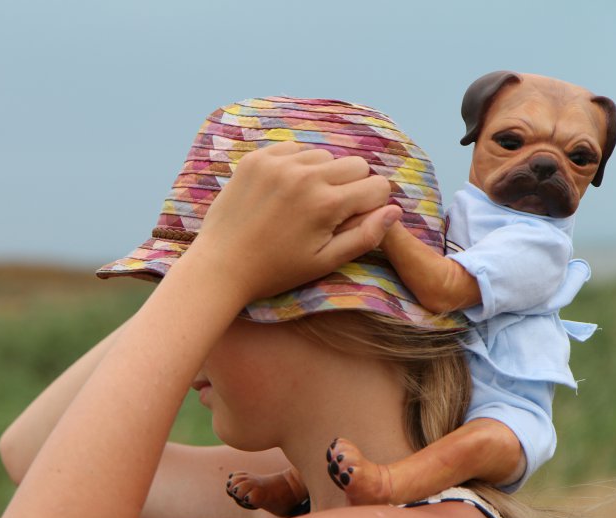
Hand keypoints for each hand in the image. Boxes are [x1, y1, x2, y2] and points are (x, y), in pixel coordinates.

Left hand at [189, 142, 399, 301]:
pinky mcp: (257, 158)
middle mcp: (306, 175)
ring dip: (323, 174)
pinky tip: (284, 191)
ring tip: (302, 203)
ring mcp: (278, 162)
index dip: (371, 206)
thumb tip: (394, 211)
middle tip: (329, 213)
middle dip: (352, 187)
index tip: (352, 221)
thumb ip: (364, 236)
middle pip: (356, 164)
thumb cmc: (275, 270)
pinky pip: (294, 149)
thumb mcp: (324, 262)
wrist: (220, 265)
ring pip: (325, 155)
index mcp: (327, 203)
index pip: (377, 186)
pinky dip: (297, 165)